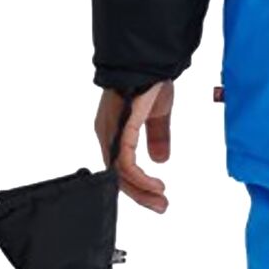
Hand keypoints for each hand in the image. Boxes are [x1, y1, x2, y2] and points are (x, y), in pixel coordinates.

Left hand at [94, 80, 173, 211]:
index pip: (121, 166)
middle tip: (160, 207)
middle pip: (118, 175)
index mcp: (115, 130)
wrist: (150, 61)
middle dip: (140, 195)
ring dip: (141, 192)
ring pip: (120, 174)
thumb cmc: (151, 80)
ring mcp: (111, 133)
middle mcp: (107, 134)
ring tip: (161, 201)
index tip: (158, 195)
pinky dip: (141, 180)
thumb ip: (158, 137)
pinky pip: (126, 165)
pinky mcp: (119, 132)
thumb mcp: (158, 115)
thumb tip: (161, 160)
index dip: (138, 185)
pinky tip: (157, 185)